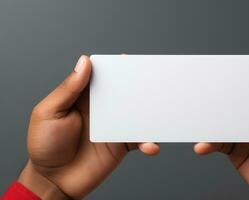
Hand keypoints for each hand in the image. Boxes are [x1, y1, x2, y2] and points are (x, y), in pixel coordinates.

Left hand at [18, 56, 159, 198]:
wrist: (54, 180)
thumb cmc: (44, 145)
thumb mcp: (49, 113)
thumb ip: (68, 89)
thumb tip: (84, 62)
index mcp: (84, 96)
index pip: (102, 76)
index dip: (115, 67)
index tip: (128, 60)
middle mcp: (101, 109)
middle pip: (124, 92)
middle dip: (138, 86)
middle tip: (151, 82)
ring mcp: (113, 126)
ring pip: (137, 114)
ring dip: (149, 112)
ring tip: (160, 112)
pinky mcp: (121, 145)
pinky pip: (139, 140)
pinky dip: (148, 142)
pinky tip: (150, 145)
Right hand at [194, 62, 248, 198]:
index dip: (240, 79)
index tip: (224, 71)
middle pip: (234, 103)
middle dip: (218, 98)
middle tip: (202, 93)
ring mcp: (246, 135)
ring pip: (222, 123)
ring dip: (209, 122)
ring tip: (198, 123)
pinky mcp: (236, 152)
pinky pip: (219, 143)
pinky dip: (208, 143)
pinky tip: (203, 145)